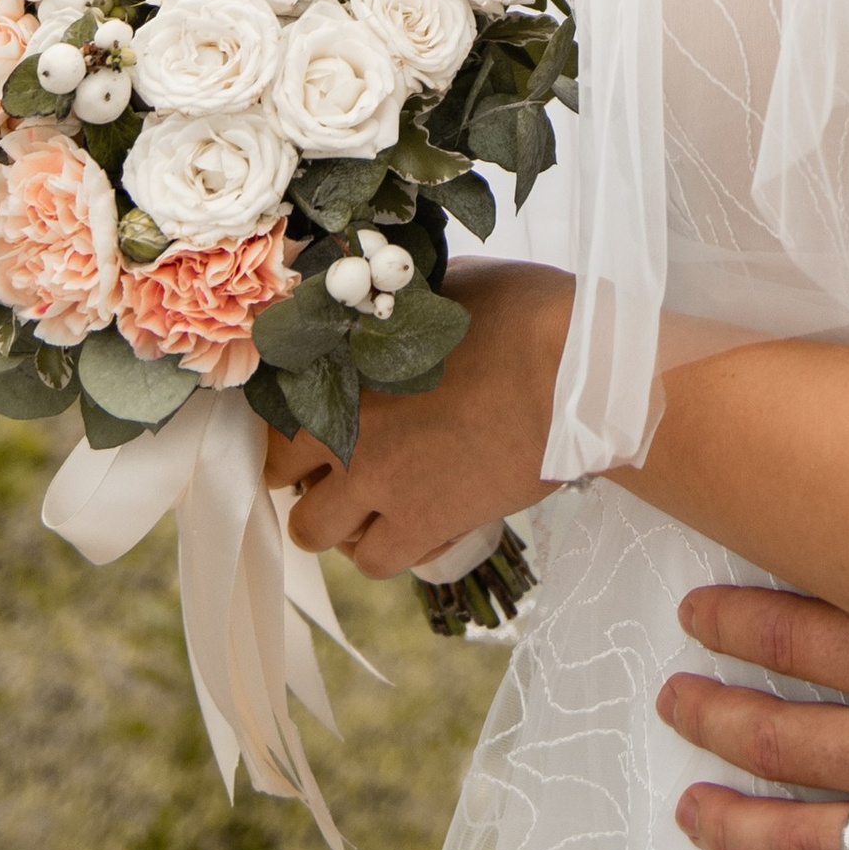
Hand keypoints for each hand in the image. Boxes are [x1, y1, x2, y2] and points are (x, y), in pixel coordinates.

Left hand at [263, 259, 569, 575]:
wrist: (576, 373)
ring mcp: (380, 481)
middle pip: (279, 469)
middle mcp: (346, 427)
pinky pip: (373, 562)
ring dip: (335, 517)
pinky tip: (412, 525)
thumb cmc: (521, 314)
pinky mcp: (423, 523)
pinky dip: (385, 549)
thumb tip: (385, 307)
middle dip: (302, 467)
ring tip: (370, 501)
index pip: (272, 401)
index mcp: (344, 364)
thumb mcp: (445, 287)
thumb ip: (400, 309)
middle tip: (340, 458)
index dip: (289, 411)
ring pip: (311, 530)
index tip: (313, 414)